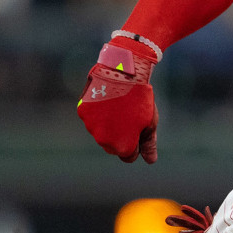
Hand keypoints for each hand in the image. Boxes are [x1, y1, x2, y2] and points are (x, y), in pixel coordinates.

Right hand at [76, 35, 158, 162]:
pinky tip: (108, 98)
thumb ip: (148, 144)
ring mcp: (90, 126)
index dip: (136, 142)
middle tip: (130, 115)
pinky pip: (91, 117)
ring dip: (109, 123)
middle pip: (112, 146)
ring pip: (100, 131)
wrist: (124, 71)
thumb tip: (150, 161)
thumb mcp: (150, 122)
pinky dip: (98, 111)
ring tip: (119, 104)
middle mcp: (103, 141)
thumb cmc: (141, 98)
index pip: (128, 156)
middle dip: (121, 136)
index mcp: (122, 146)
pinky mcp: (82, 112)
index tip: (139, 126)